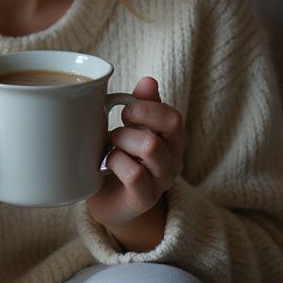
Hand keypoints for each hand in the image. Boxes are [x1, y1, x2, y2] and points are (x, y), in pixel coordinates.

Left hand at [86, 76, 186, 251]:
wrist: (110, 203)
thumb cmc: (122, 159)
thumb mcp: (132, 129)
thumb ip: (142, 106)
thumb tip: (149, 80)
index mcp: (173, 140)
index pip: (173, 116)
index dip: (148, 107)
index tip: (124, 110)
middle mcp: (174, 159)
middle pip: (169, 127)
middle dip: (136, 120)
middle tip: (116, 128)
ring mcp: (162, 180)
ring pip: (150, 146)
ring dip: (122, 141)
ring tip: (110, 147)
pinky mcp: (145, 198)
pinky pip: (134, 173)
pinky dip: (116, 163)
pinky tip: (107, 166)